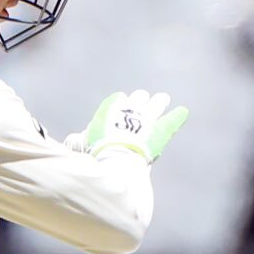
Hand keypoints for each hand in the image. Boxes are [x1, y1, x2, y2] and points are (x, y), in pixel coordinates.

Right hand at [65, 90, 187, 162]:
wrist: (116, 155)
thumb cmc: (97, 151)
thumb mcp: (82, 145)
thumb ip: (77, 141)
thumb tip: (71, 140)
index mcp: (111, 108)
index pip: (118, 101)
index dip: (120, 106)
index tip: (121, 109)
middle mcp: (130, 108)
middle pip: (138, 98)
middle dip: (141, 100)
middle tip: (144, 101)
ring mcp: (148, 117)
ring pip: (156, 104)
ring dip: (159, 102)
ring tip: (163, 99)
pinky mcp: (162, 129)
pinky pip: (172, 119)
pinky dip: (177, 116)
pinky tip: (183, 112)